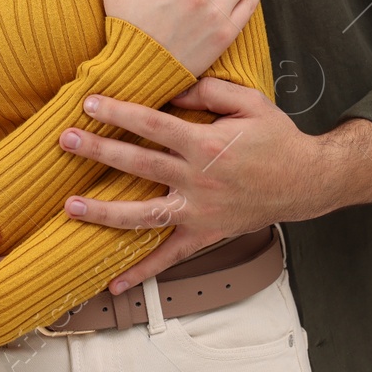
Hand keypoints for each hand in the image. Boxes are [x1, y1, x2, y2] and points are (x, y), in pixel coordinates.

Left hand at [57, 78, 371, 293]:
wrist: (307, 181)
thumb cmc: (276, 138)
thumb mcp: (249, 102)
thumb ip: (209, 91)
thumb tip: (170, 89)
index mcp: (205, 144)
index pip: (152, 124)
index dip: (119, 112)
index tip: (90, 103)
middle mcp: (197, 180)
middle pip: (138, 164)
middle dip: (98, 151)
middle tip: (65, 141)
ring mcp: (199, 212)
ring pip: (143, 215)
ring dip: (104, 212)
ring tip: (71, 207)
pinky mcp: (204, 235)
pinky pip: (168, 257)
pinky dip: (141, 271)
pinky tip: (114, 281)